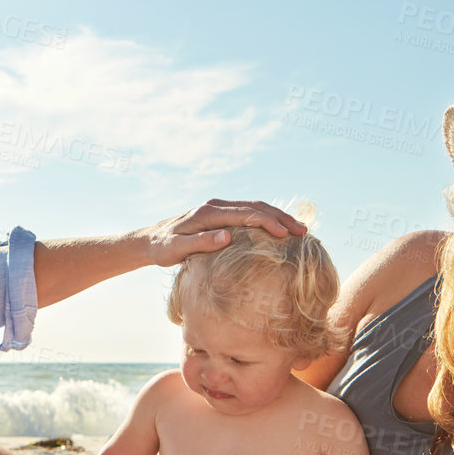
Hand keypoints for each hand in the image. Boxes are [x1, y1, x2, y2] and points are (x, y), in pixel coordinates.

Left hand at [140, 199, 307, 267]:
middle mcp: (215, 205)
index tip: (285, 234)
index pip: (245, 214)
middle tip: (303, 230)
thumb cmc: (162, 248)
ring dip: (278, 216)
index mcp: (207, 212)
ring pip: (254, 207)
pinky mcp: (220, 213)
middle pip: (255, 206)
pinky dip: (267, 217)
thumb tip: (227, 237)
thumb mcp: (177, 249)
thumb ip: (201, 243)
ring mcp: (219, 207)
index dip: (267, 223)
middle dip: (281, 217)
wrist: (150, 240)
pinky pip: (248, 212)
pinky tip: (280, 227)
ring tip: (299, 228)